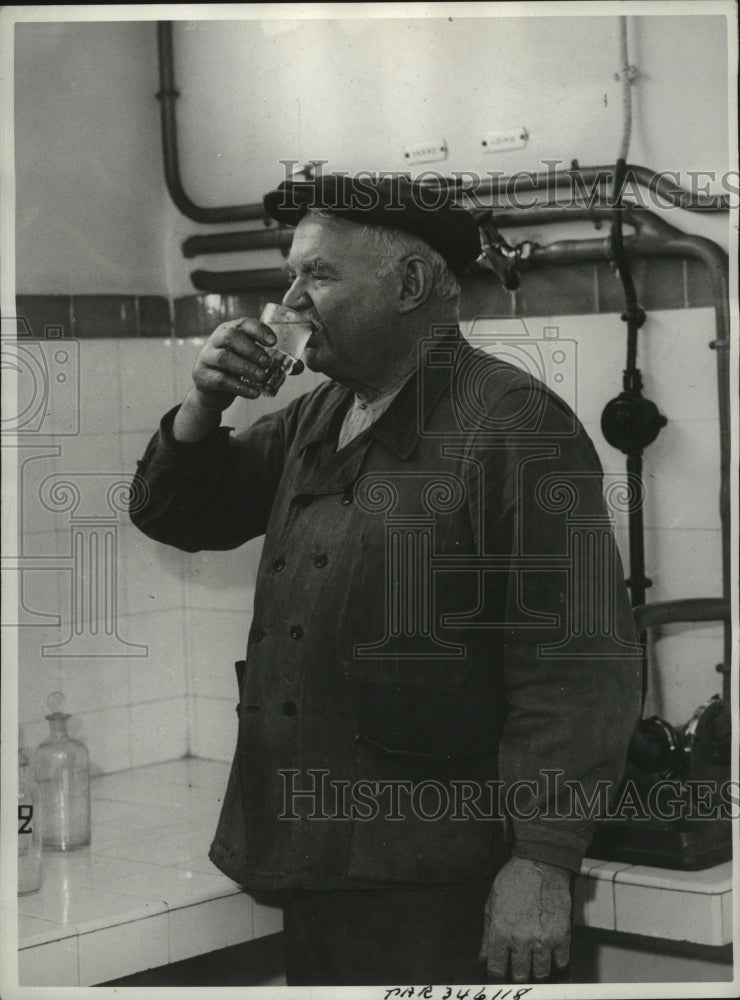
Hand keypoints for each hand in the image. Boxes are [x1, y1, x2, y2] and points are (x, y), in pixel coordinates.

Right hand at [189, 317, 277, 410]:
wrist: (212, 392)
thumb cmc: (236, 370)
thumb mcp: (252, 362)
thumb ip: (275, 363)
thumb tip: (299, 367)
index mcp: (231, 330)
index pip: (244, 323)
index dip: (259, 330)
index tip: (274, 341)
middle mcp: (217, 340)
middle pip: (231, 337)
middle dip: (252, 349)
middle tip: (267, 363)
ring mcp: (207, 357)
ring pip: (223, 358)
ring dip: (245, 367)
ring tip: (262, 377)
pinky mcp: (202, 376)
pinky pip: (220, 380)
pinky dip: (239, 387)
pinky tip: (254, 392)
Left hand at [479, 856, 571, 982]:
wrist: (540, 864)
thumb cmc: (514, 880)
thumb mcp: (491, 904)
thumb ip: (487, 934)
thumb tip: (482, 958)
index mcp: (501, 932)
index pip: (496, 969)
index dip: (497, 973)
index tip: (500, 970)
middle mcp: (521, 940)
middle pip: (520, 976)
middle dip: (517, 973)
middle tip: (518, 966)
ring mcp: (543, 939)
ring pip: (541, 973)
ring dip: (536, 969)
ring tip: (534, 959)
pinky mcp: (562, 935)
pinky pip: (560, 961)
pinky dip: (555, 960)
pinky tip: (549, 952)